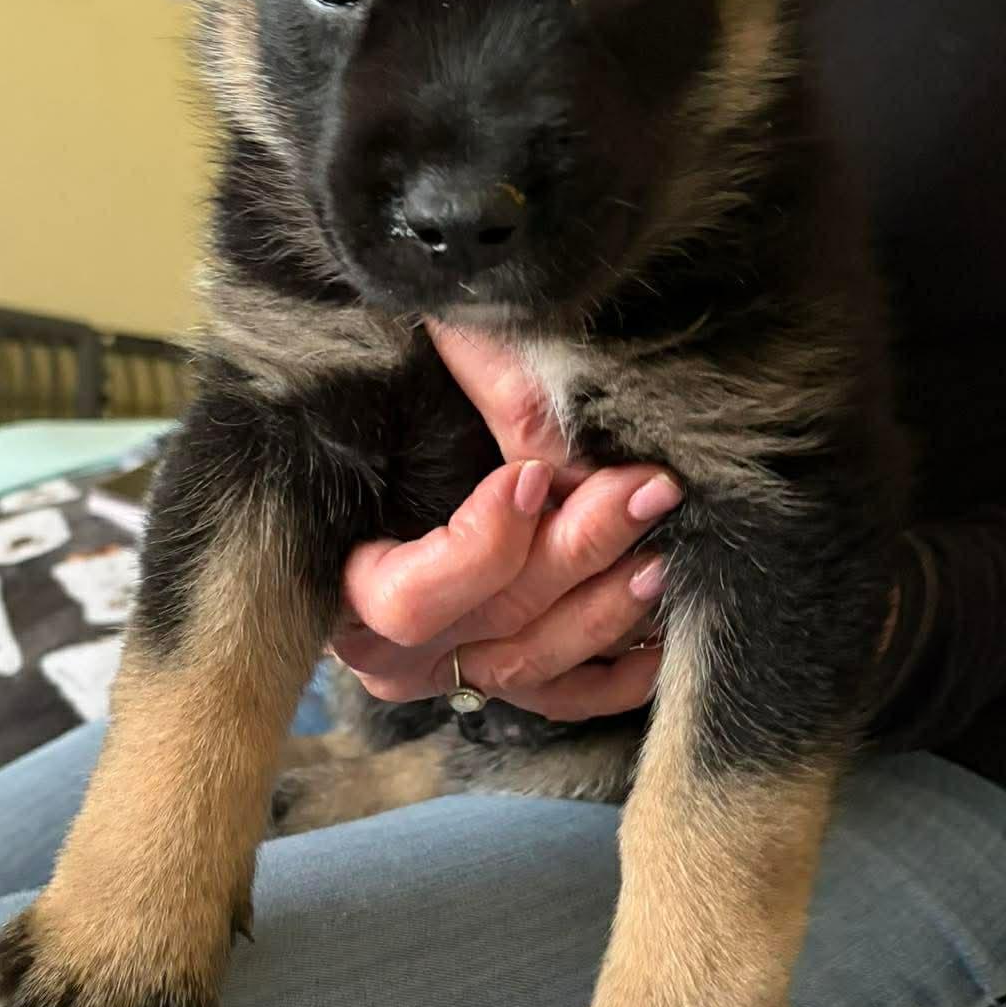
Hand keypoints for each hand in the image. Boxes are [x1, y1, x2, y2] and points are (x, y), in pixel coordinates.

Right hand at [333, 323, 681, 720]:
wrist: (353, 498)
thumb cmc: (371, 444)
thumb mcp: (396, 416)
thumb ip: (457, 383)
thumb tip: (474, 308)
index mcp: (345, 587)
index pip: (411, 596)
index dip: (479, 548)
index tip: (530, 479)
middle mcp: (394, 647)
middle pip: (495, 619)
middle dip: (576, 554)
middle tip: (642, 492)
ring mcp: (447, 673)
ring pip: (534, 664)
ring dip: (606, 610)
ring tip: (660, 556)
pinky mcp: (495, 685)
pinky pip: (561, 698)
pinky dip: (616, 677)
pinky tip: (659, 639)